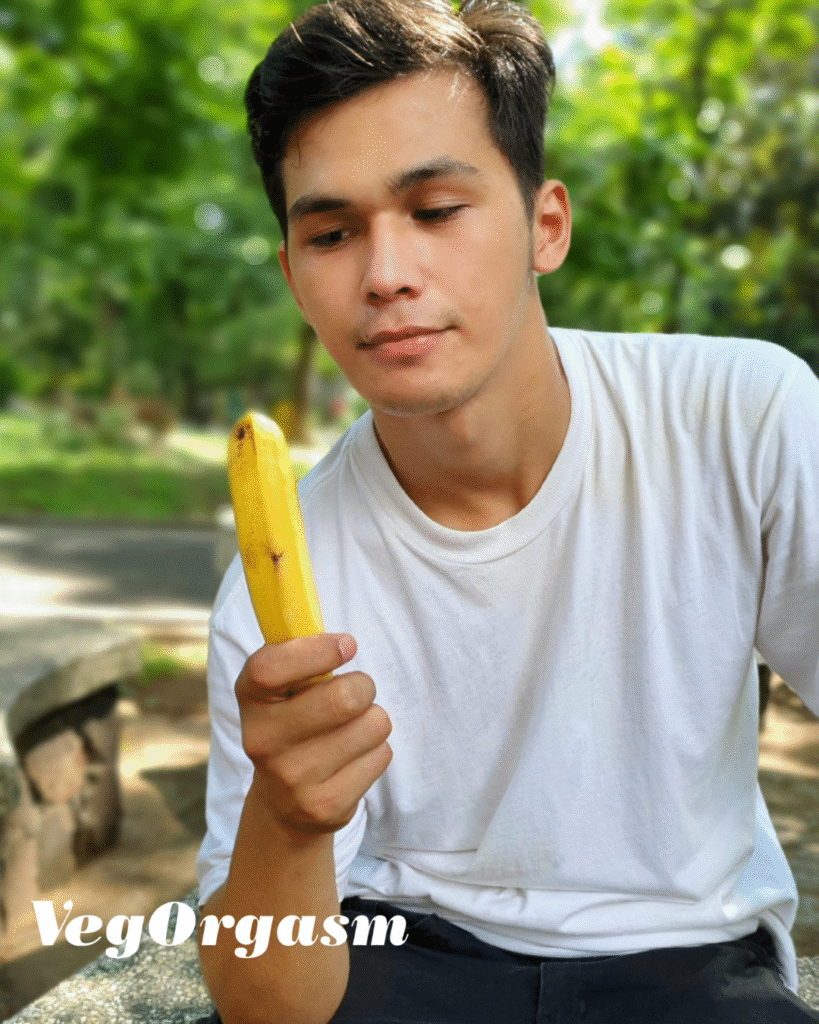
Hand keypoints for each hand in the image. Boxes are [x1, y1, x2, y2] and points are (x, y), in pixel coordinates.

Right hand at [235, 634, 391, 836]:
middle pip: (343, 698)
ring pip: (372, 725)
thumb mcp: (282, 687)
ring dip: (374, 720)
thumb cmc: (293, 721)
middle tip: (357, 691)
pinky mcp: (325, 806)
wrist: (283, 805)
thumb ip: (297, 653)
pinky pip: (381, 756)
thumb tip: (313, 607)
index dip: (316, 651)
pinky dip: (377, 751)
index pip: (270, 667)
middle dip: (364, 686)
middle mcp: (262, 740)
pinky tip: (352, 760)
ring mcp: (292, 778)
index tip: (347, 645)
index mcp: (249, 698)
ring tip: (351, 729)